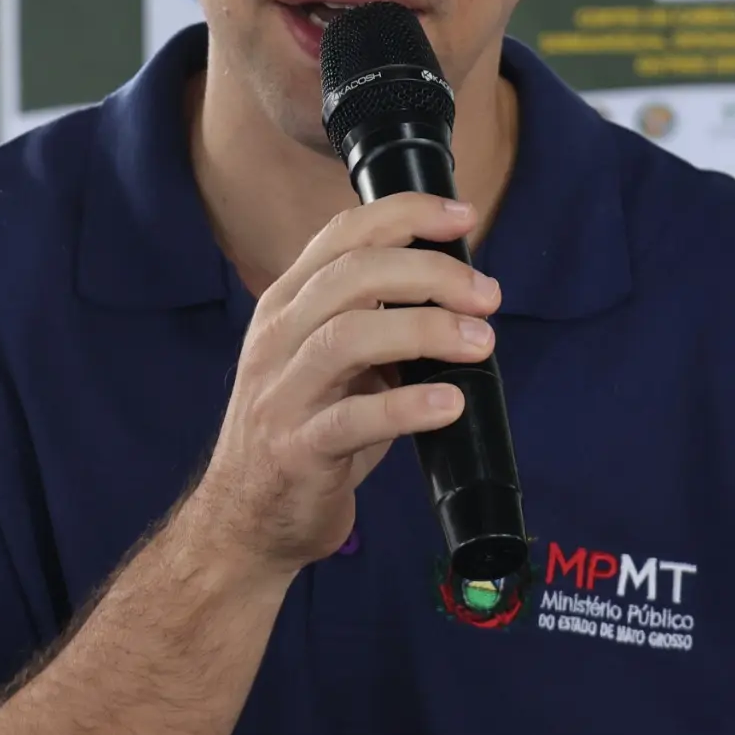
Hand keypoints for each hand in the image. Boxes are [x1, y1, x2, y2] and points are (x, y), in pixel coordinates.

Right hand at [185, 191, 499, 574]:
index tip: (463, 216)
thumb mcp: (331, 362)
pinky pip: (353, 419)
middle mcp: (278, 338)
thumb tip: (461, 289)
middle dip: (430, 273)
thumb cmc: (306, 431)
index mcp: (287, 305)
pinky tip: (449, 405)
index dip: (405, 215)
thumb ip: (375, 319)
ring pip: (349, 336)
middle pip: (352, 276)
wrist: (246, 519)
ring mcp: (283, 394)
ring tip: (480, 342)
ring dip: (425, 330)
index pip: (342, 235)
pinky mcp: (297, 450)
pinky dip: (407, 407)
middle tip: (488, 294)